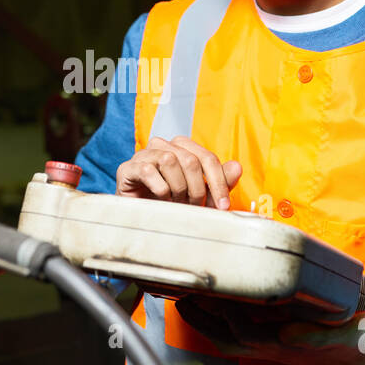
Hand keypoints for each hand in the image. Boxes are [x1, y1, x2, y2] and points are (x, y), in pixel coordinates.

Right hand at [116, 136, 241, 209]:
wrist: (140, 219)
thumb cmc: (172, 204)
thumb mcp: (201, 196)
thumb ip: (219, 181)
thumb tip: (237, 167)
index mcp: (181, 147)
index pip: (207, 157)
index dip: (218, 182)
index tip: (224, 206)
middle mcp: (163, 145)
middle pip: (191, 160)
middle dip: (197, 189)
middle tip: (194, 208)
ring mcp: (143, 154)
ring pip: (170, 161)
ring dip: (178, 189)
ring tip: (175, 203)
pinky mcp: (127, 168)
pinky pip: (149, 171)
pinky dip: (160, 190)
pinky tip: (160, 200)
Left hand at [176, 298, 364, 364]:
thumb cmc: (358, 343)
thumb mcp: (345, 335)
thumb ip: (318, 334)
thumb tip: (287, 332)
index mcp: (286, 346)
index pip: (244, 333)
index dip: (224, 316)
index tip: (211, 292)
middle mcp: (274, 348)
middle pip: (226, 339)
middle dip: (201, 321)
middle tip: (181, 296)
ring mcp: (274, 345)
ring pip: (230, 338)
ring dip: (206, 322)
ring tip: (188, 299)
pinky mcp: (277, 339)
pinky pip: (241, 334)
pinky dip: (223, 322)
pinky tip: (216, 304)